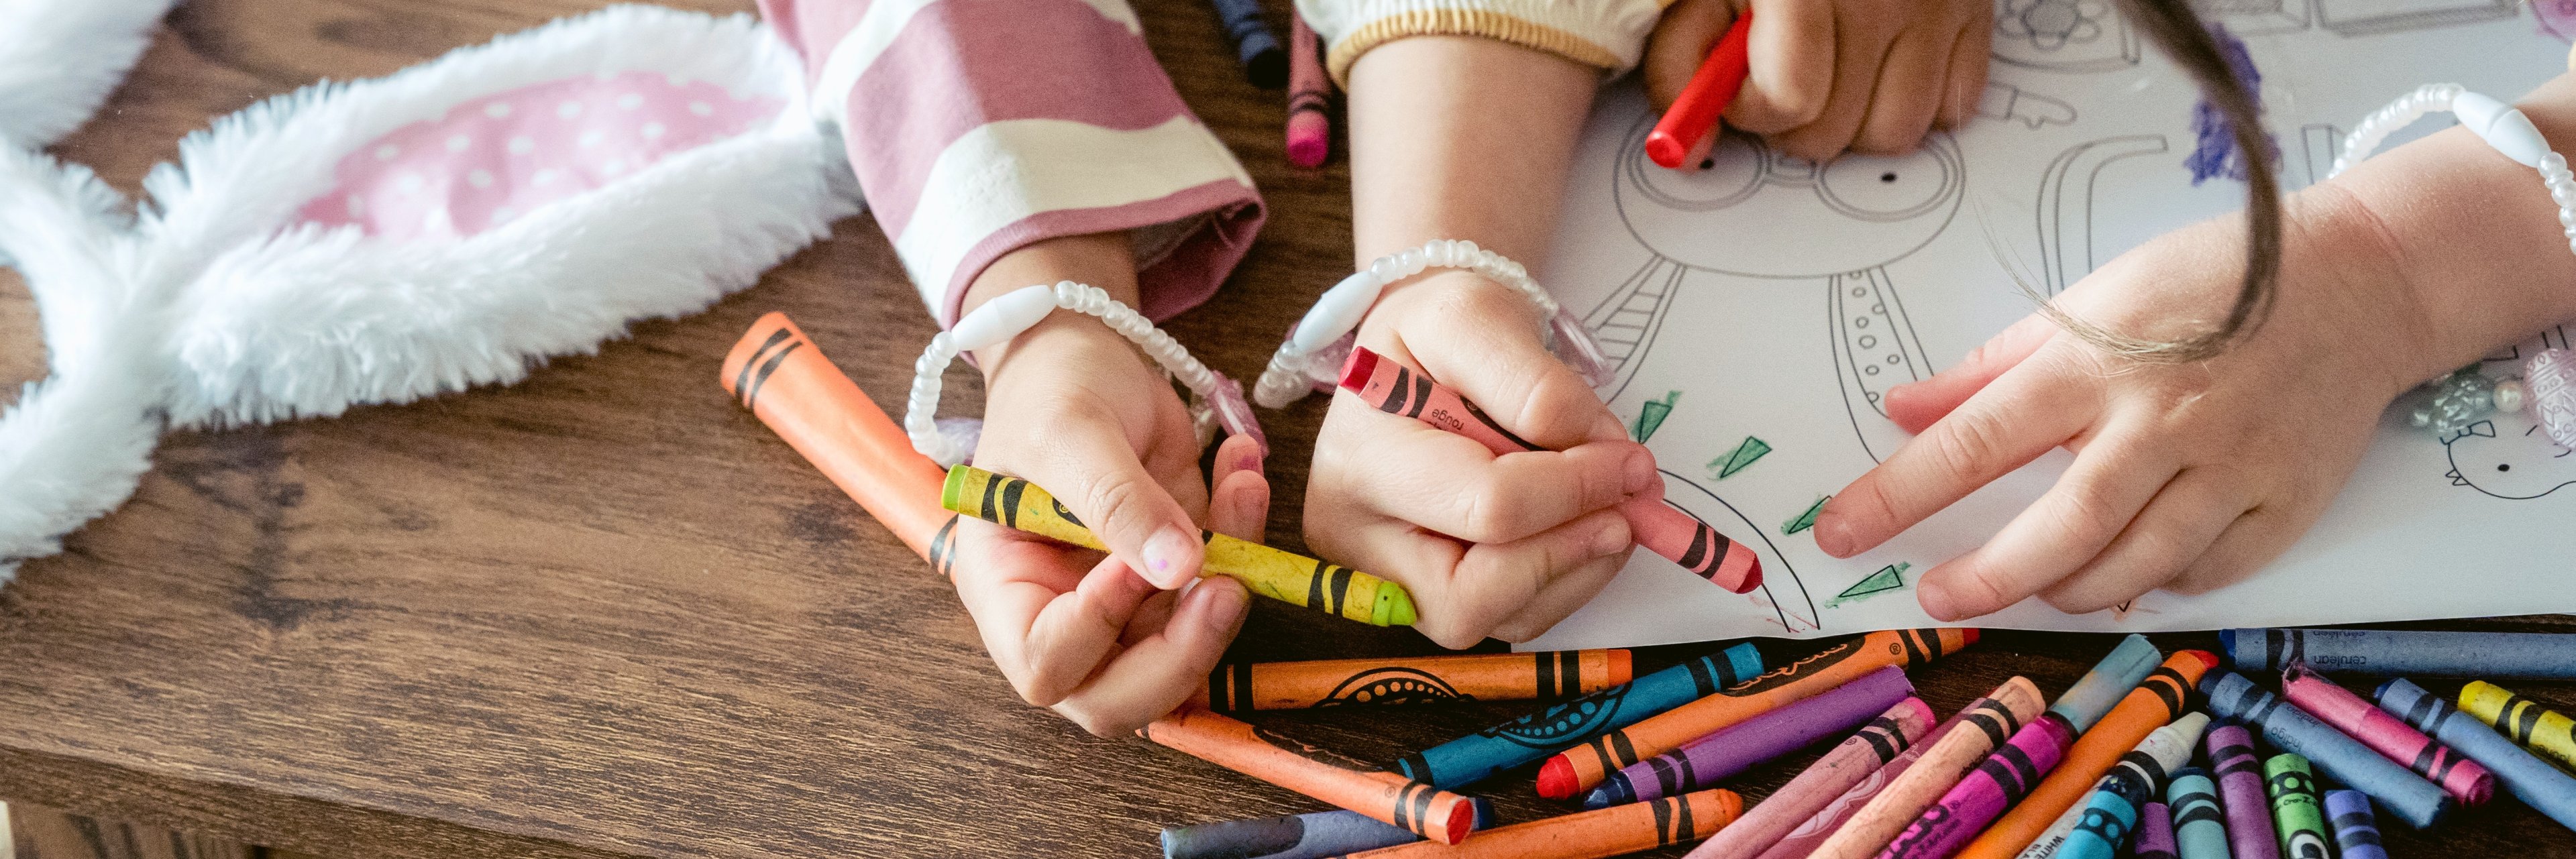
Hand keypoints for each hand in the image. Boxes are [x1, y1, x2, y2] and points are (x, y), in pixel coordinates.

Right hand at [942, 236, 1264, 735]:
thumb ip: (1116, 501)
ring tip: (1241, 483)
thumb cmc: (1050, 391)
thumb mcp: (1070, 432)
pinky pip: (1227, 585)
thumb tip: (1180, 568)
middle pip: (1119, 697)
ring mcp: (1128, 602)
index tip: (1133, 562)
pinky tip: (1242, 466)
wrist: (1085, 354)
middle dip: (1184, 654)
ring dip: (1235, 578)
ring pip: (1188, 650)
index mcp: (1007, 592)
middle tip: (1228, 588)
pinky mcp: (1180, 576)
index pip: (1046, 662)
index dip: (1096, 630)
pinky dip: (1249, 533)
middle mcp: (1065, 615)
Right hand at [1305, 271, 1655, 647]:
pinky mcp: (1425, 596)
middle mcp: (1358, 538)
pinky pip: (1510, 619)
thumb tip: (1599, 455)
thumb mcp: (1476, 316)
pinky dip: (1563, 581)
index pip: (1484, 507)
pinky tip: (1582, 530)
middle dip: (1567, 552)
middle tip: (1628, 508)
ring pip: (1496, 620)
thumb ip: (1535, 383)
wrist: (1415, 353)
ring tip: (1613, 510)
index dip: (1574, 490)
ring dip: (1575, 570)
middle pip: (1470, 598)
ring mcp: (1388, 578)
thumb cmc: (1434, 332)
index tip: (1631, 462)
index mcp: (1361, 463)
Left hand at [1643, 0, 1991, 159]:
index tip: (1740, 85)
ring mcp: (1936, 7)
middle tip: (1781, 74)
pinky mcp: (1976, 14)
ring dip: (1855, 122)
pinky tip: (1884, 66)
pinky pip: (1955, 108)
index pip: (1791, 100)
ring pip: (1896, 133)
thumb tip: (1688, 146)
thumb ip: (1682, 59)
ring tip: (1833, 74)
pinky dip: (1917, 103)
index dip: (1752, 109)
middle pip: (1835, 131)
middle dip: (1795, 122)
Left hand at [1812, 196, 2431, 619]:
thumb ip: (1989, 366)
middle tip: (1937, 597)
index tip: (1840, 531)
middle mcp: (2162, 421)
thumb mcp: (2088, 299)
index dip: (1898, 493)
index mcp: (2096, 362)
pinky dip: (2157, 583)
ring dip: (2067, 589)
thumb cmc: (2210, 284)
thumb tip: (1902, 409)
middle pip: (2061, 528)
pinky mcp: (2285, 501)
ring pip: (2133, 565)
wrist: (2360, 282)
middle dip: (1987, 577)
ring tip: (2031, 584)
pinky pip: (2206, 572)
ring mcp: (2232, 467)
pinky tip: (2126, 572)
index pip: (1975, 440)